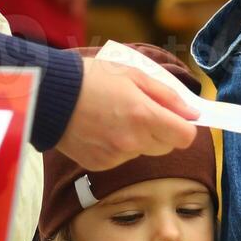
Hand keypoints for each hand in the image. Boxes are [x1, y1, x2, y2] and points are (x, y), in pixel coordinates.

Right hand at [56, 57, 200, 169]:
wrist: (47, 96)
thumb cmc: (91, 78)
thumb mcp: (134, 75)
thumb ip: (168, 95)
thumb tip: (192, 113)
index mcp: (144, 116)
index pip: (185, 137)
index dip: (185, 127)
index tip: (178, 118)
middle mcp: (132, 141)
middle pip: (166, 147)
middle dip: (162, 131)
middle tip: (142, 111)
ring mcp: (115, 156)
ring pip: (143, 152)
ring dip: (138, 139)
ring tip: (114, 117)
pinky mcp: (100, 165)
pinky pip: (122, 159)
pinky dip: (118, 147)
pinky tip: (101, 129)